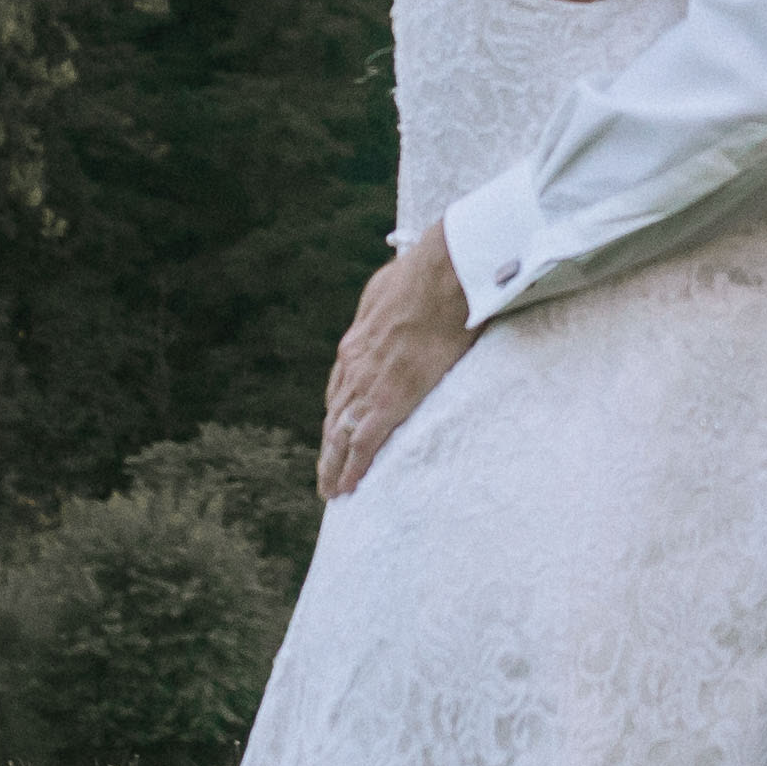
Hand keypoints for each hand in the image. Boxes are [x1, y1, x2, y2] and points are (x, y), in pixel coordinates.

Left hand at [319, 228, 478, 498]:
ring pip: (341, 435)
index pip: (340, 390)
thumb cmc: (424, 274)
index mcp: (356, 343)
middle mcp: (353, 368)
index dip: (337, 415)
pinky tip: (347, 487)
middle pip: (334, 417)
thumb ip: (382, 305)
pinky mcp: (389, 400)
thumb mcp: (388, 288)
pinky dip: (353, 467)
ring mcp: (368, 386)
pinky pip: (364, 443)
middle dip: (328, 449)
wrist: (441, 277)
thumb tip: (386, 303)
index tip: (336, 433)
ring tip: (331, 491)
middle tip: (325, 477)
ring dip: (334, 465)